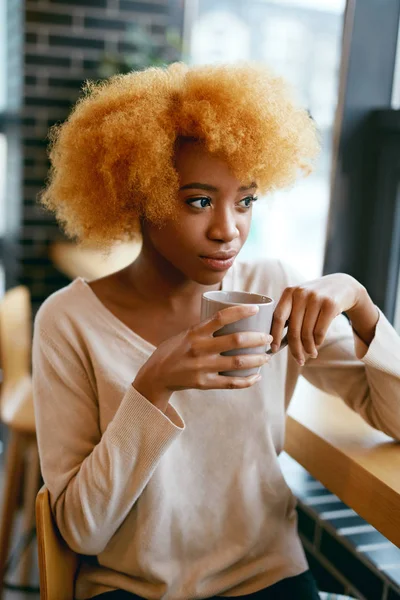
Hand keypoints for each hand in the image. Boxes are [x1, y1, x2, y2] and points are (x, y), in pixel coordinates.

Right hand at [133, 305, 271, 411]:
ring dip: (256, 359)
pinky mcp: (204, 383)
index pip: (222, 317)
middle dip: (257, 338)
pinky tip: (256, 376)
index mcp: (195, 332)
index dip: (241, 311)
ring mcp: (202, 367)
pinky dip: (247, 380)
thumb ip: (205, 329)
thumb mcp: (185, 334)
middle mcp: (199, 349)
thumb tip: (231, 320)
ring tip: (266, 356)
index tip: (256, 309)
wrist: (156, 376)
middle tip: (268, 337)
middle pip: (236, 341)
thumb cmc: (173, 350)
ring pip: (237, 362)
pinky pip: (231, 383)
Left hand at [270, 273, 364, 364]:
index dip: (275, 335)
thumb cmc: (315, 299)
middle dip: (295, 349)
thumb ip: (289, 315)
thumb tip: (276, 342)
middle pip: (294, 329)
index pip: (277, 317)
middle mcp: (301, 293)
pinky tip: (318, 344)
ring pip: (307, 333)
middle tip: (299, 360)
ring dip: (309, 348)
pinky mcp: (330, 304)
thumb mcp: (300, 300)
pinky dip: (318, 342)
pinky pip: (320, 332)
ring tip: (311, 353)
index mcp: (289, 292)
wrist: (342, 285)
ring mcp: (316, 298)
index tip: (273, 350)